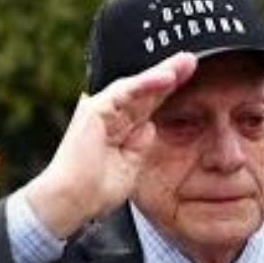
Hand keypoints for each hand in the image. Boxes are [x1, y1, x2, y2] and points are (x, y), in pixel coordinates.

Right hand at [23, 52, 196, 238]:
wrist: (71, 202)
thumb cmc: (94, 191)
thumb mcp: (130, 166)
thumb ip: (139, 145)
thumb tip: (150, 126)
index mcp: (118, 129)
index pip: (148, 105)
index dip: (169, 92)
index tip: (192, 81)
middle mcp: (109, 116)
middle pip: (144, 91)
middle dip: (169, 74)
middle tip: (191, 60)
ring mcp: (101, 110)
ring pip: (136, 86)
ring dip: (161, 73)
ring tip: (185, 62)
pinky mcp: (95, 110)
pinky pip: (125, 92)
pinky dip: (146, 84)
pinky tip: (167, 77)